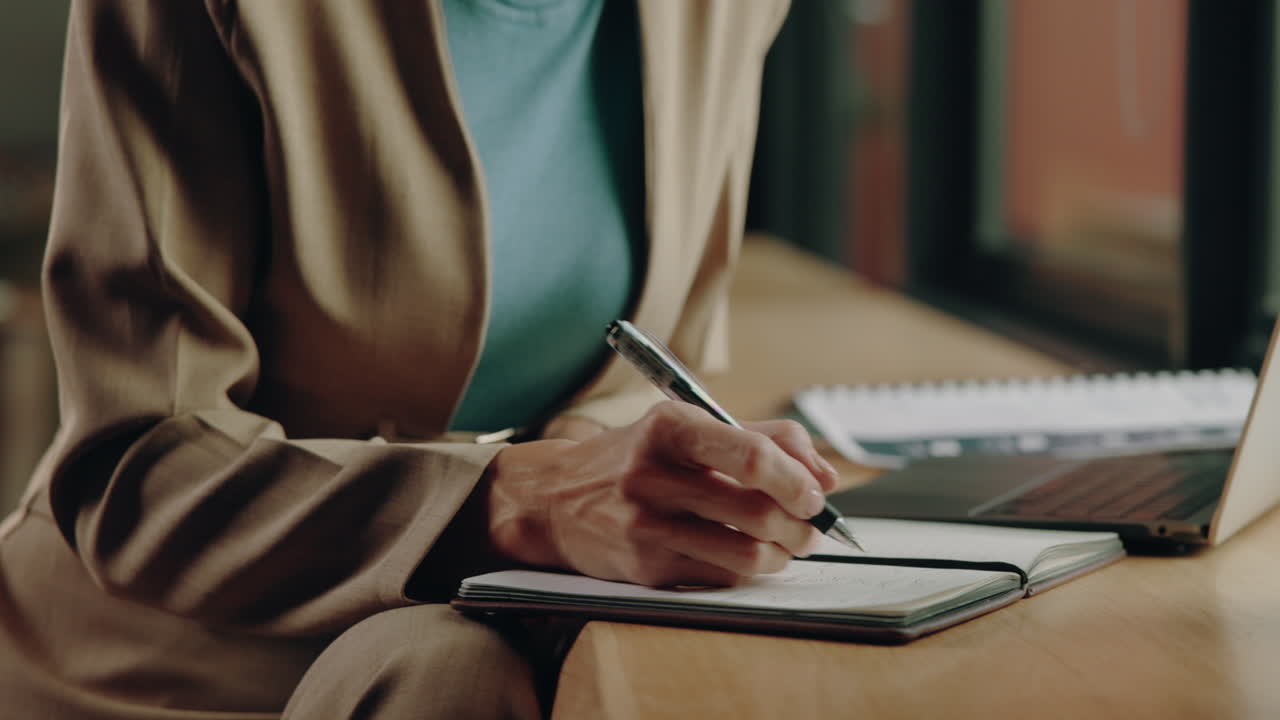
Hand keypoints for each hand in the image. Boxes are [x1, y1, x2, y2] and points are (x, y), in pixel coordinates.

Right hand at [482, 401, 839, 586]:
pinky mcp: (645, 567)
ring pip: (746, 553)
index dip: (797, 480)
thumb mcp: (686, 427)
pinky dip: (749, 570)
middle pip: (756, 510)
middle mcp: (653, 476)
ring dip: (783, 553)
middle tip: (813, 526)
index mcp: (669, 428)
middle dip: (802, 524)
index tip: (816, 493)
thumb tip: (824, 474)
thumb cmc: (635, 460)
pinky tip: (749, 558)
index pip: (751, 456)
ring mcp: (647, 525)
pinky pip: (721, 576)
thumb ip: (761, 437)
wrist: (552, 499)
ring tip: (788, 545)